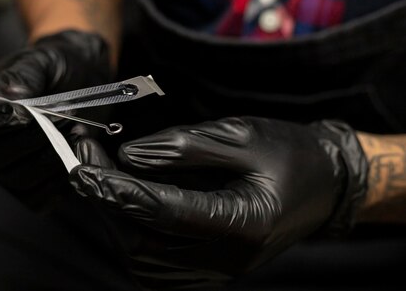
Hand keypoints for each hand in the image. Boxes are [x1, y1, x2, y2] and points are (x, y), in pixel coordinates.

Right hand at [0, 30, 111, 207]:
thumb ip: (26, 71)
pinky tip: (77, 152)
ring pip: (14, 179)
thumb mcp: (44, 58)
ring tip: (77, 130)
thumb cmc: (56, 68)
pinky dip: (59, 178)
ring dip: (49, 156)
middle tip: (65, 116)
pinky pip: (36, 197)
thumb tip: (13, 92)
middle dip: (31, 138)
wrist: (83, 84)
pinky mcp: (24, 189)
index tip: (26, 113)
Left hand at [69, 117, 368, 289]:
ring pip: (141, 258)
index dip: (118, 189)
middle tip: (83, 159)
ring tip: (97, 174)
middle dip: (105, 201)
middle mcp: (227, 260)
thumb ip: (182, 146)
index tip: (83, 165)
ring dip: (112, 217)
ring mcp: (216, 271)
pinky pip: (153, 262)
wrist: (324, 183)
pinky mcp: (206, 269)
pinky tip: (121, 200)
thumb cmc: (289, 153)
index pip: (163, 212)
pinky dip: (129, 230)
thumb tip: (128, 156)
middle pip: (143, 242)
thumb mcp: (240, 135)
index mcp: (243, 224)